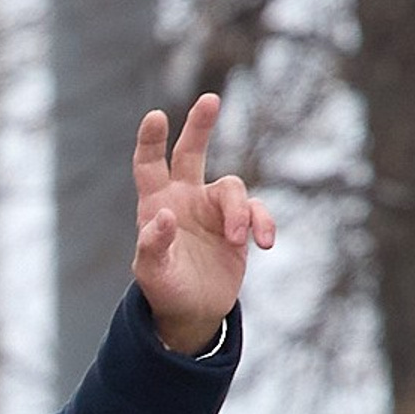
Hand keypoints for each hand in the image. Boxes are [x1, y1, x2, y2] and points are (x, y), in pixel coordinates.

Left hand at [130, 95, 275, 354]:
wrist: (192, 313)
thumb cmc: (164, 289)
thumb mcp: (151, 273)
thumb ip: (152, 246)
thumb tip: (164, 216)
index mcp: (156, 204)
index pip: (149, 165)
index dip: (151, 141)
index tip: (156, 117)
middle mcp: (184, 199)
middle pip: (191, 153)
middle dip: (200, 126)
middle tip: (210, 100)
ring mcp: (213, 210)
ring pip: (232, 188)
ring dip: (238, 212)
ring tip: (238, 240)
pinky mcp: (238, 227)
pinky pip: (256, 214)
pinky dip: (263, 224)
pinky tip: (265, 243)